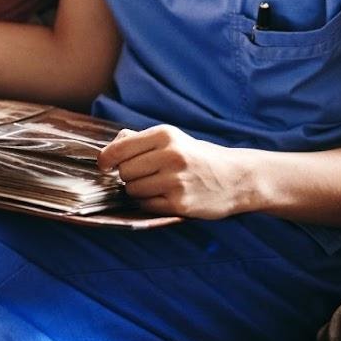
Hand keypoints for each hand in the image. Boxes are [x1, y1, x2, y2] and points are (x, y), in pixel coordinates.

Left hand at [96, 125, 250, 218]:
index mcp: (165, 135)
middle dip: (128, 176)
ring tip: (157, 186)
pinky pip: (146, 205)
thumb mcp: (172, 139)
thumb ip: (139, 140)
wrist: (236, 177)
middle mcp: (170, 155)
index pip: (119, 149)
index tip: (104, 166)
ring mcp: (176, 180)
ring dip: (138, 191)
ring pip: (132, 190)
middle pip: (124, 172)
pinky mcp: (180, 203)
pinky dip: (150, 203)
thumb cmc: (197, 157)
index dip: (106, 160)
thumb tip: (110, 148)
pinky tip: (165, 196)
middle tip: (144, 176)